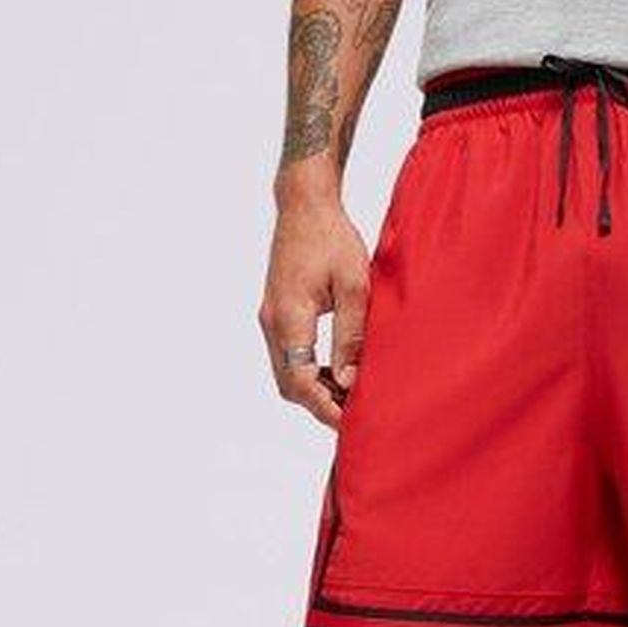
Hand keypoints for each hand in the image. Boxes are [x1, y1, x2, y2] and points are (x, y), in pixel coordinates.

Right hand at [259, 197, 369, 428]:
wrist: (304, 204)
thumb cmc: (332, 238)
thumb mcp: (354, 287)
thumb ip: (350, 336)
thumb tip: (349, 381)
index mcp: (290, 317)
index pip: (300, 380)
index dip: (326, 407)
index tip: (352, 422)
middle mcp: (273, 322)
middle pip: (290, 384)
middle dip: (321, 405)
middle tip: (356, 414)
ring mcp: (271, 319)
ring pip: (288, 374)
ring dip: (316, 390)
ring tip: (351, 395)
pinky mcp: (277, 314)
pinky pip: (290, 357)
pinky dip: (311, 373)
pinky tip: (338, 372)